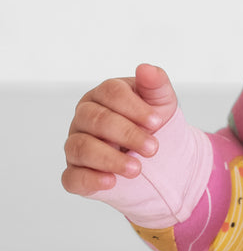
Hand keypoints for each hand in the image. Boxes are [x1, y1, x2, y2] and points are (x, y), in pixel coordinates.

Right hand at [62, 64, 177, 196]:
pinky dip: (90, 180)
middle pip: (96, 119)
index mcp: (103, 96)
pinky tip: (111, 182)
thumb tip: (146, 68)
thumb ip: (156, 84)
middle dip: (127, 134)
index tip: (157, 122)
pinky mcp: (75, 173)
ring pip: (80, 147)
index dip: (134, 107)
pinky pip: (73, 177)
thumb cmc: (153, 123)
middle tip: (153, 148)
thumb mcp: (162, 102)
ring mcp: (76, 145)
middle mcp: (84, 118)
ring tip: (137, 169)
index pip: (111, 92)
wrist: (158, 157)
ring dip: (110, 159)